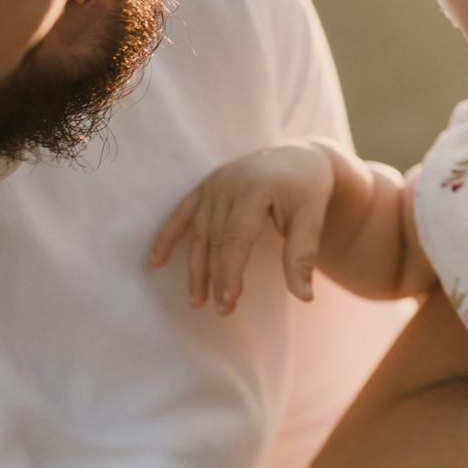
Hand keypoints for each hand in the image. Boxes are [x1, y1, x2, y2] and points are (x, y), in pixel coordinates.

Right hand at [147, 142, 335, 310]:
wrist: (300, 157)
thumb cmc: (308, 190)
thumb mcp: (313, 219)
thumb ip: (303, 256)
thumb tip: (305, 297)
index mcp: (255, 189)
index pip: (236, 238)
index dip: (230, 272)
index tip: (229, 302)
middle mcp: (229, 184)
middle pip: (215, 239)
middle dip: (215, 277)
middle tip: (222, 310)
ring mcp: (214, 184)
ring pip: (198, 232)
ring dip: (194, 268)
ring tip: (196, 300)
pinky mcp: (205, 186)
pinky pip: (181, 213)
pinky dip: (166, 237)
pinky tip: (155, 261)